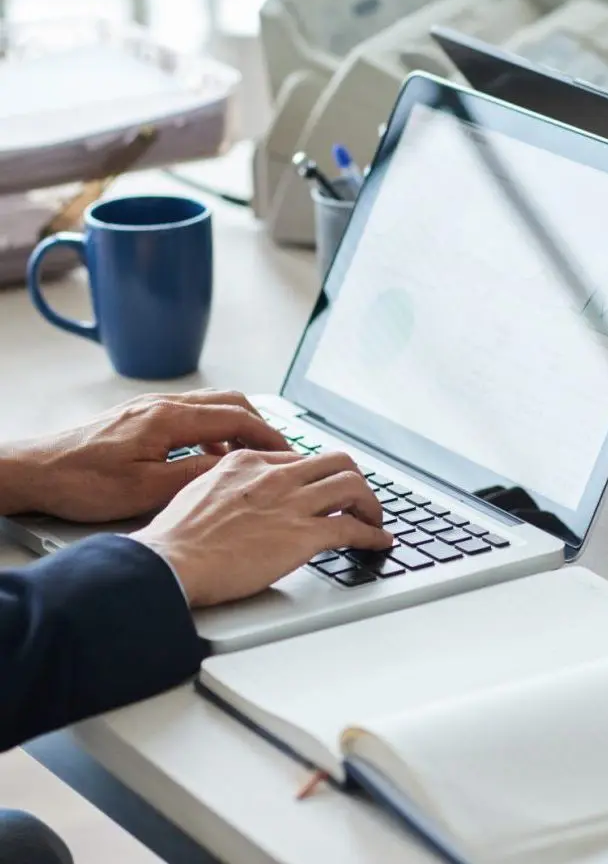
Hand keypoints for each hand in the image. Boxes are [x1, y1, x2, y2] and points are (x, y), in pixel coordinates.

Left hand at [0, 390, 289, 521]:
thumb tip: (232, 467)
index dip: (268, 434)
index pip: (235, 417)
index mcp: (168, 418)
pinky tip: (210, 457)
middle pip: (229, 402)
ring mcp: (151, 407)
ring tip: (251, 456)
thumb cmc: (80, 483)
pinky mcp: (141, 416)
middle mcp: (162, 404)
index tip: (288, 451)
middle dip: (260, 424)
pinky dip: (213, 430)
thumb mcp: (144, 489)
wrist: (35, 471)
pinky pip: (191, 414)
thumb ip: (194, 475)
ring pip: (211, 405)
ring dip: (237, 425)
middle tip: (278, 451)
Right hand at [131, 449, 392, 607]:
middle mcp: (275, 476)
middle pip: (337, 462)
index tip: (325, 489)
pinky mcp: (303, 535)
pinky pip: (352, 529)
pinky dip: (372, 534)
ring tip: (375, 519)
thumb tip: (239, 496)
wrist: (169, 562)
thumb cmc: (175, 539)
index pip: (301, 458)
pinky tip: (379, 542)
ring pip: (353, 487)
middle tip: (359, 499)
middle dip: (355, 480)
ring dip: (371, 504)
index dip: (319, 476)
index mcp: (248, 461)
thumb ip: (227, 485)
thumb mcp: (199, 491)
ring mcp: (292, 504)